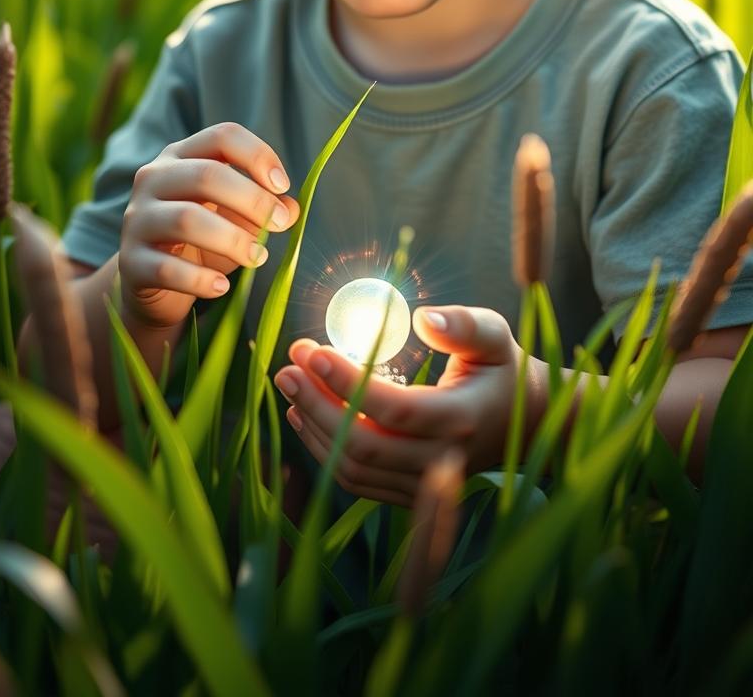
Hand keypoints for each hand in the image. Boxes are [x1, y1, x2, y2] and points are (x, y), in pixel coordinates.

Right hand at [118, 123, 299, 328]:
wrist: (156, 284)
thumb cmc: (202, 242)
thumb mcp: (237, 221)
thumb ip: (264, 209)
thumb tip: (293, 207)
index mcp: (182, 156)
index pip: (222, 136)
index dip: (258, 156)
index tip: (283, 186)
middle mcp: (154, 179)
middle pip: (206, 175)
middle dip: (252, 200)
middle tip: (280, 224)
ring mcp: (137, 219)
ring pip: (186, 219)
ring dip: (232, 240)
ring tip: (258, 258)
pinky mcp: (130, 261)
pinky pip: (167, 268)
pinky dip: (200, 280)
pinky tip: (222, 287)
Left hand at [274, 305, 541, 505]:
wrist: (524, 424)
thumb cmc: (502, 369)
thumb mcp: (494, 336)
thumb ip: (464, 325)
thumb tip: (423, 318)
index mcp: (461, 420)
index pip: (394, 408)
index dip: (347, 382)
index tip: (311, 350)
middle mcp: (441, 462)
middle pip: (364, 445)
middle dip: (316, 404)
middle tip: (287, 366)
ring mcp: (424, 486)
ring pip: (354, 468)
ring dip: (314, 426)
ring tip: (290, 383)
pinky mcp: (408, 493)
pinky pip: (357, 480)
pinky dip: (325, 450)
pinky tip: (303, 416)